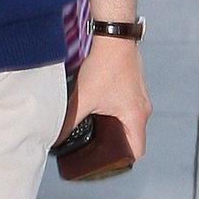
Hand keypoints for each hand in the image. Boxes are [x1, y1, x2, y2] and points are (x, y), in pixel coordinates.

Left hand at [61, 35, 150, 158]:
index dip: (123, 161)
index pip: (137, 152)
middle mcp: (143, 109)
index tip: (106, 162)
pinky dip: (117, 113)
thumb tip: (56, 137)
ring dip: (115, 128)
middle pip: (134, 138)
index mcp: (136, 117)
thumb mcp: (84, 98)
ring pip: (130, 122)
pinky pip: (129, 108)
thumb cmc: (105, 66)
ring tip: (95, 129)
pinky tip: (99, 109)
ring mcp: (140, 97)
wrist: (115, 36)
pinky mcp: (135, 87)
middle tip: (96, 148)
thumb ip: (69, 121)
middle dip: (115, 145)